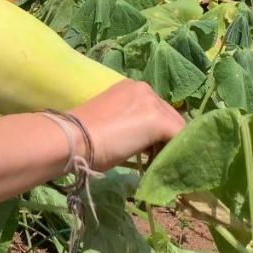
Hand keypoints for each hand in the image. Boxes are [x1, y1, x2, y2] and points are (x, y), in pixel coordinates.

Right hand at [67, 80, 185, 171]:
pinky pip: (179, 139)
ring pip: (176, 127)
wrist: (73, 138)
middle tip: (153, 158)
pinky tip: (162, 165)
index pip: (155, 108)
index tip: (147, 149)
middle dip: (165, 137)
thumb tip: (142, 141)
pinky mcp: (160, 122)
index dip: (154, 130)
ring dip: (169, 144)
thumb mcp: (110, 122)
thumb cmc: (82, 136)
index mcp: (131, 88)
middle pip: (169, 116)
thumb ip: (129, 124)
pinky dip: (175, 152)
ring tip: (155, 163)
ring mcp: (154, 104)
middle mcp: (145, 89)